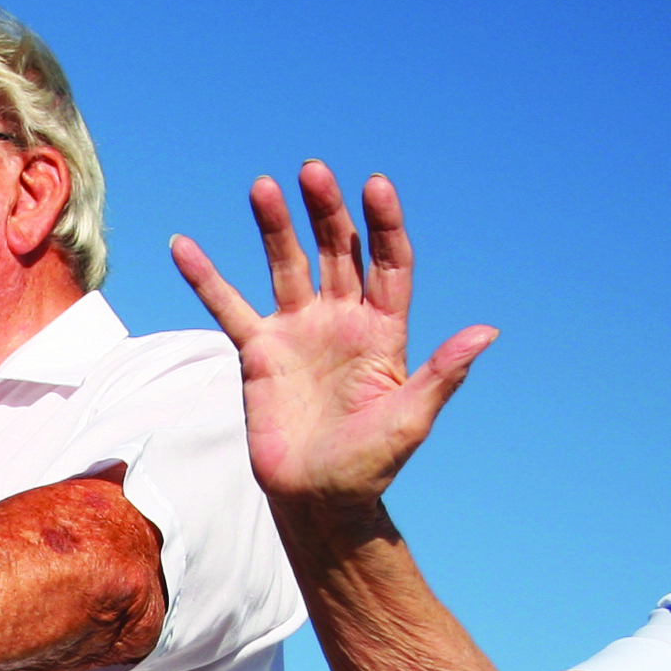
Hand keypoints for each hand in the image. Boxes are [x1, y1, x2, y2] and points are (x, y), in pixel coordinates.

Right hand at [169, 163, 497, 513]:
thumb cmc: (370, 465)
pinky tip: (183, 245)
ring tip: (264, 187)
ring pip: (285, 265)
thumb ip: (442, 374)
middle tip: (313, 171)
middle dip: (326, 211)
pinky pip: (228, 306)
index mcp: (383, 331)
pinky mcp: (258, 351)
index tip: (376, 186)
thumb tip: (487, 332)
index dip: (383, 225)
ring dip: (274, 225)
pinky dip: (205, 277)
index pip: (387, 263)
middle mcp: (341, 320)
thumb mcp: (411, 420)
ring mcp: (298, 331)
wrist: (316, 499)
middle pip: (335, 251)